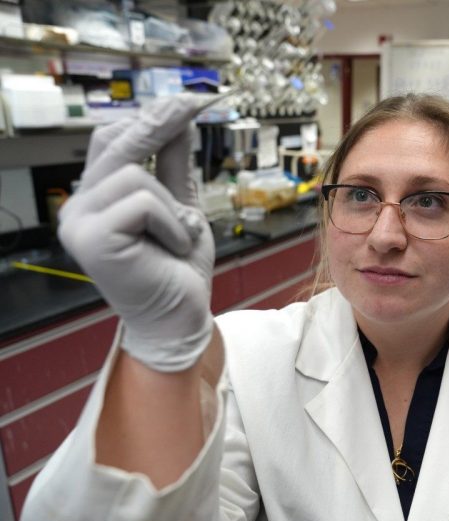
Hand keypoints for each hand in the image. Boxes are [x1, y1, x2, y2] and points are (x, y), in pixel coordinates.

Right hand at [59, 95, 215, 371]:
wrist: (181, 317)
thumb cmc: (178, 267)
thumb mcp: (181, 206)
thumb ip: (173, 166)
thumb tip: (178, 118)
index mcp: (95, 197)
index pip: (112, 140)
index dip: (148, 118)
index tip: (186, 100)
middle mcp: (78, 206)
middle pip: (116, 143)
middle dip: (160, 125)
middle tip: (195, 101)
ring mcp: (79, 222)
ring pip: (135, 175)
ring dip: (173, 208)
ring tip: (177, 239)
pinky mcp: (92, 238)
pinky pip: (143, 202)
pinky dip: (172, 223)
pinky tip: (173, 248)